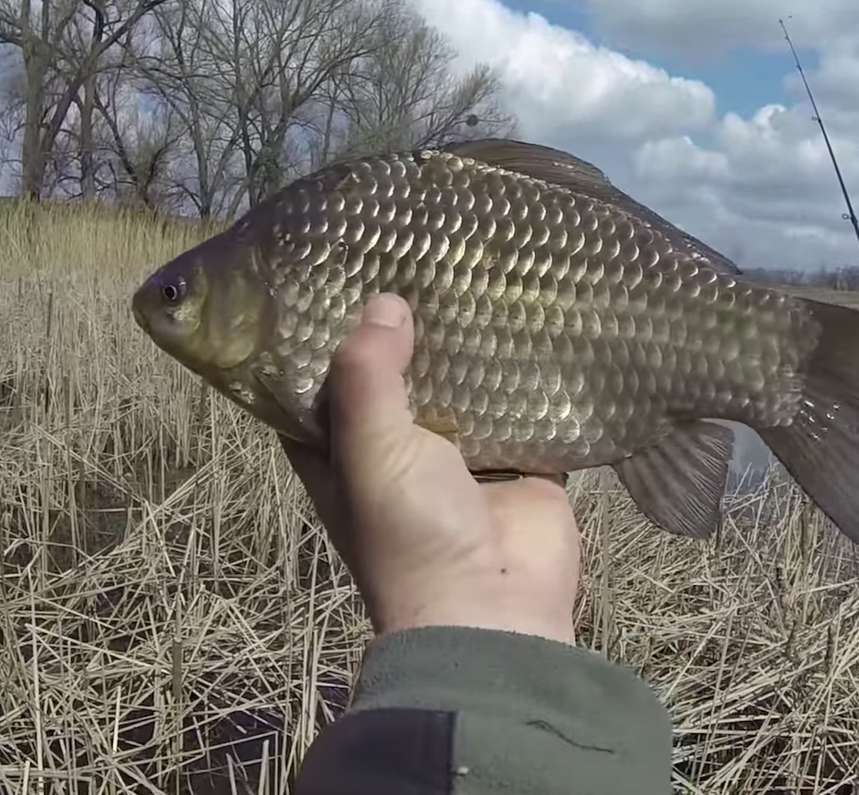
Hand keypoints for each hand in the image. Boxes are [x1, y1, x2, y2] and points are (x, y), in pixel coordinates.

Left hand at [280, 293, 580, 644]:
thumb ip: (368, 374)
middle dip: (409, 326)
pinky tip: (534, 313)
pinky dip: (526, 368)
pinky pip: (521, 401)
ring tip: (477, 265)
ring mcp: (462, 453)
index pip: (324, 378)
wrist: (495, 609)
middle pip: (398, 373)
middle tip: (420, 249)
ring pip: (461, 382)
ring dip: (468, 341)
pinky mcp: (519, 458)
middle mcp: (396, 447)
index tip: (340, 267)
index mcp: (343, 449)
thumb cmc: (411, 532)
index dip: (328, 330)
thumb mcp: (369, 449)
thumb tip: (383, 302)